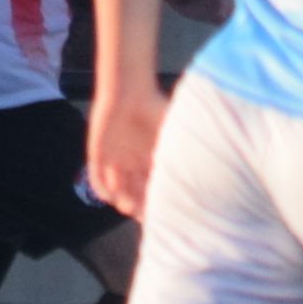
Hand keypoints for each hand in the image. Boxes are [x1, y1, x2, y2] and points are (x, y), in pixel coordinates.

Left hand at [88, 76, 170, 222]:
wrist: (127, 89)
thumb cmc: (153, 107)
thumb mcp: (172, 133)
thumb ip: (183, 152)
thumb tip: (205, 174)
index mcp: (149, 158)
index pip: (152, 187)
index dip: (156, 201)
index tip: (164, 211)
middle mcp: (132, 162)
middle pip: (135, 193)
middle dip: (140, 205)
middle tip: (146, 214)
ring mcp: (114, 159)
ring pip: (117, 190)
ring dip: (123, 200)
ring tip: (130, 205)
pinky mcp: (98, 154)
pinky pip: (97, 178)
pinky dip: (103, 189)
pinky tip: (112, 195)